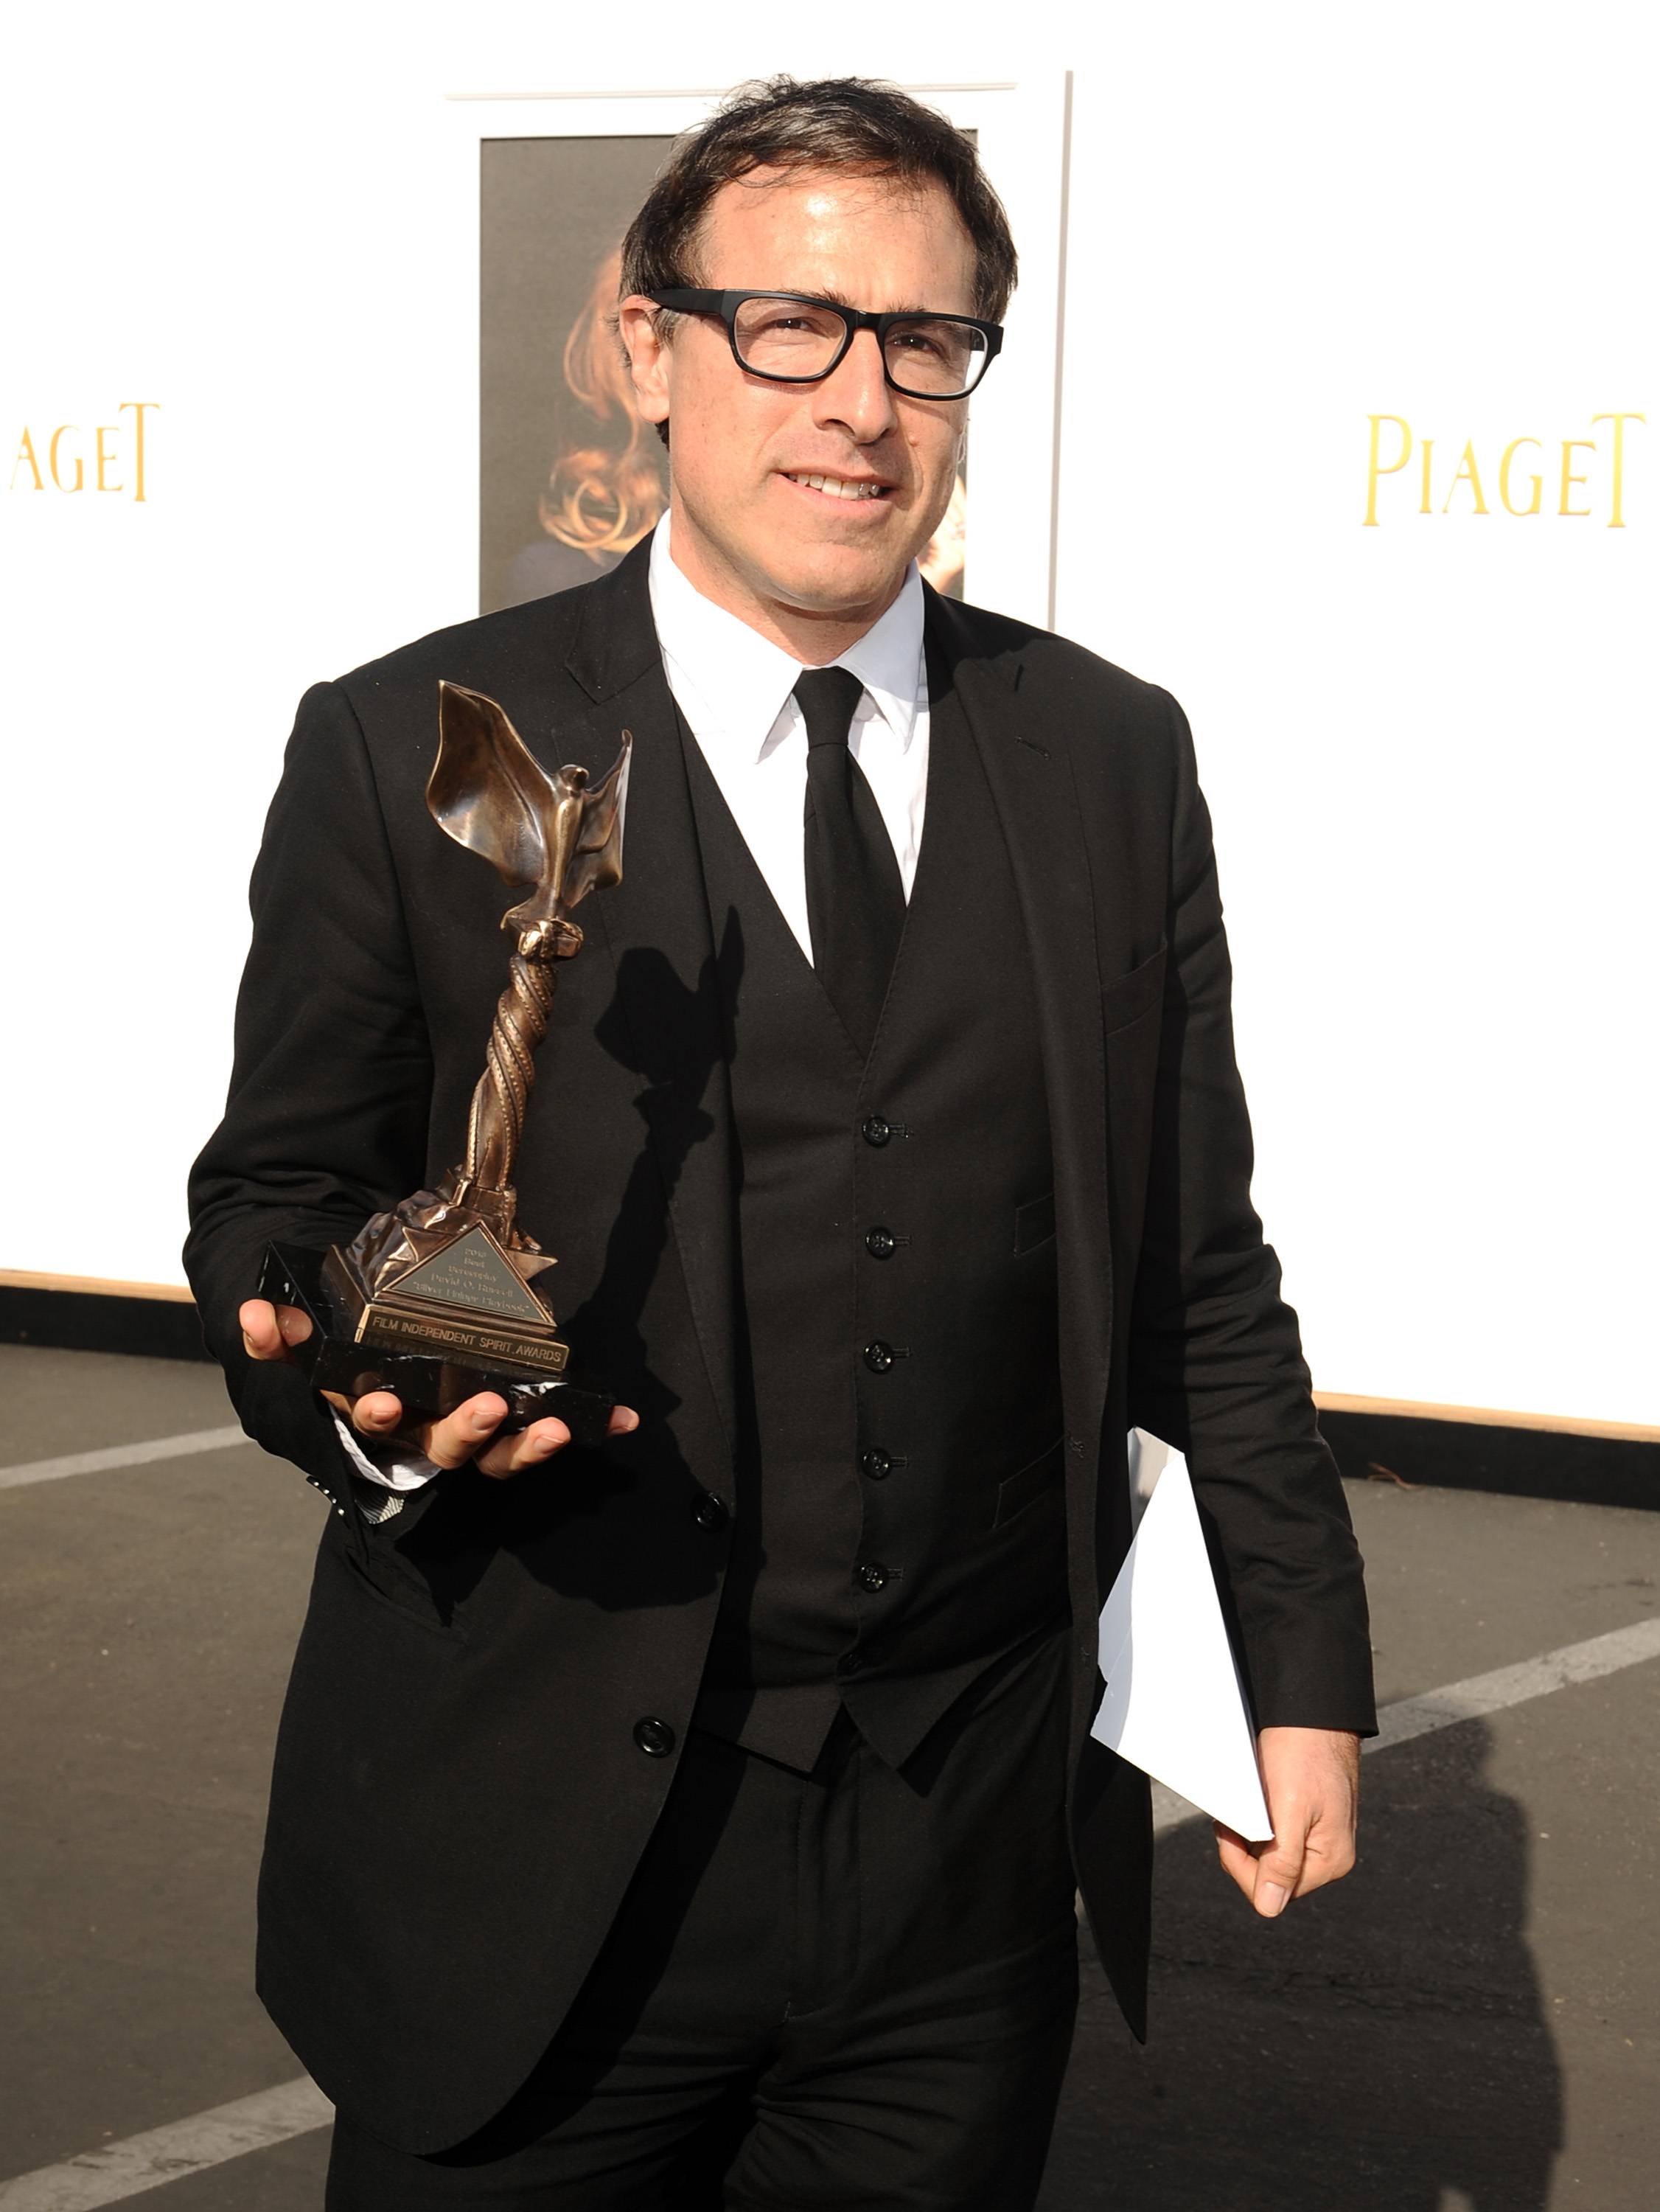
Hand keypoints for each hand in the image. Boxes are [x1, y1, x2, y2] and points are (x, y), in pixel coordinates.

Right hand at [237, 1297, 638, 1478]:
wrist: (378, 1352)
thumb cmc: (349, 1344)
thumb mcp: (308, 1333)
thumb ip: (278, 1331)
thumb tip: (254, 1315)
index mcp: (372, 1405)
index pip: (368, 1414)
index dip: (375, 1410)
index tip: (381, 1400)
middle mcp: (421, 1430)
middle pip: (441, 1444)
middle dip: (463, 1431)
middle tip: (485, 1409)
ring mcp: (465, 1433)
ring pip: (493, 1457)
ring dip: (523, 1447)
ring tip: (551, 1429)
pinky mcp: (506, 1429)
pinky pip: (538, 1439)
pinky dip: (575, 1432)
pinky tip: (621, 1421)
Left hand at [1213, 1724, 1359, 1918]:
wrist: (1311, 1711)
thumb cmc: (1305, 1753)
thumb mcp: (1290, 1809)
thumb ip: (1282, 1862)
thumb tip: (1270, 1907)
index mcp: (1330, 1861)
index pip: (1273, 1892)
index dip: (1241, 1866)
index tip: (1227, 1832)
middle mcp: (1327, 1855)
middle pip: (1270, 1877)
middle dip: (1244, 1851)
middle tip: (1231, 1818)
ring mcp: (1319, 1838)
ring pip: (1269, 1856)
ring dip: (1249, 1836)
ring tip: (1244, 1805)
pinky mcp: (1308, 1819)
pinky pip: (1274, 1836)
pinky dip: (1257, 1823)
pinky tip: (1254, 1803)